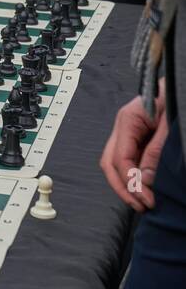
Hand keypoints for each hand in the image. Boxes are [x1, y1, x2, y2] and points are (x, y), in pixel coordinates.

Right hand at [101, 93, 166, 211]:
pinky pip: (127, 160)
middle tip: (140, 205)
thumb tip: (146, 179)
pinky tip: (143, 188)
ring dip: (125, 184)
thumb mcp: (170, 125)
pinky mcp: (136, 137)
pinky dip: (132, 176)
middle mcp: (122, 127)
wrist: (182, 83)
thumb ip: (157, 151)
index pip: (119, 157)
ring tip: (141, 202)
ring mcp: (127, 132)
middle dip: (122, 187)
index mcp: (128, 120)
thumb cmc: (177, 98)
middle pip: (109, 162)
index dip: (130, 181)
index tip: (146, 199)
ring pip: (114, 163)